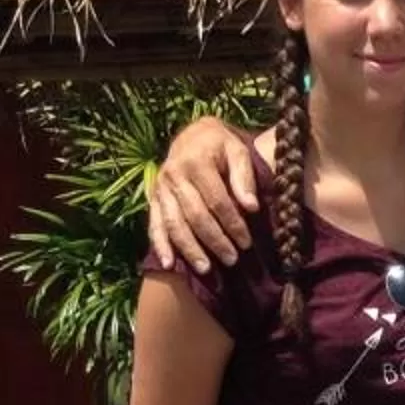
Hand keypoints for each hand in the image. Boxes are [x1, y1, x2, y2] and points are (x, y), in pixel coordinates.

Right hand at [145, 117, 268, 271]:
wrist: (192, 135)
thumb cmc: (220, 146)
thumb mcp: (237, 150)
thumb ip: (244, 177)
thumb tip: (251, 207)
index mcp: (196, 162)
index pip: (217, 200)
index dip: (233, 223)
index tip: (246, 242)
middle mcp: (174, 175)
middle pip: (196, 215)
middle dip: (215, 240)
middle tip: (232, 260)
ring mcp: (161, 188)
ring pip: (174, 223)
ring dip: (190, 248)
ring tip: (206, 269)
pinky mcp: (154, 198)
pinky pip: (155, 224)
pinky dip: (160, 245)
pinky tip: (168, 264)